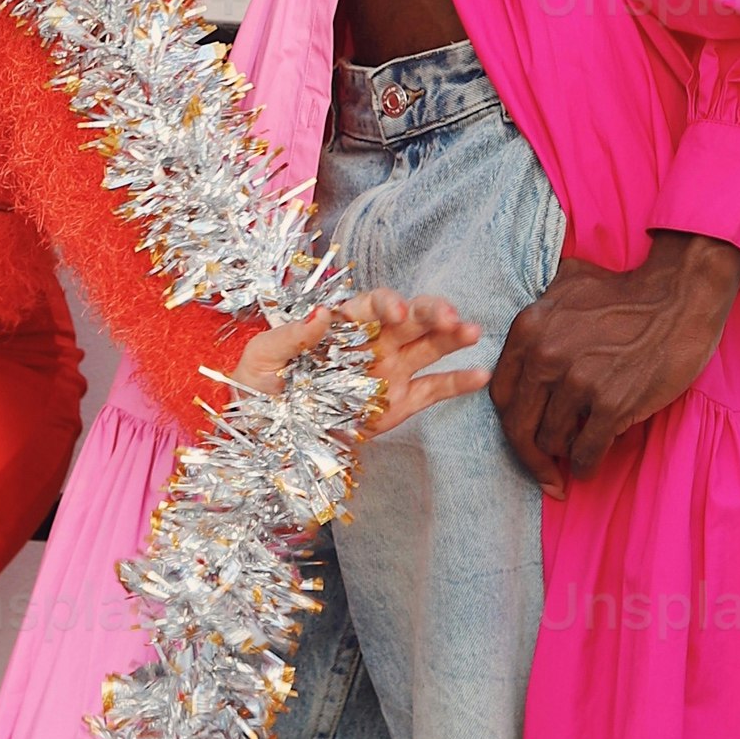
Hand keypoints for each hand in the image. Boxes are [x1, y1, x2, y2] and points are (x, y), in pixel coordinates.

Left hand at [233, 286, 485, 440]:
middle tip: (450, 317)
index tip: (396, 311)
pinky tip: (481, 374)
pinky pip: (433, 390)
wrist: (263, 435)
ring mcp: (390, 372)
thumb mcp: (263, 357)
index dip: (386, 303)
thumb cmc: (258, 386)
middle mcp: (373, 343)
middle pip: (410, 319)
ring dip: (452, 337)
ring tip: (472, 331)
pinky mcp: (398, 405)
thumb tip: (320, 314)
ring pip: (428, 347)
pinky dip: (458, 383)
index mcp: (342, 325)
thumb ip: (291, 336)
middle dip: (431, 312)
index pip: (371, 305)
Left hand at [491, 230, 739, 491]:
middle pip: (519, 425)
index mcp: (528, 329)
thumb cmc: (625, 293)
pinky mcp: (611, 403)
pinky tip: (590, 467)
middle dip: (530, 455)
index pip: (502, 394)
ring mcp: (578, 380)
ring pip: (552, 441)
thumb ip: (537, 314)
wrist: (679, 296)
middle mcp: (545, 355)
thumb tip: (516, 341)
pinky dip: (586, 466)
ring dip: (565, 452)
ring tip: (579, 448)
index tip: (524, 438)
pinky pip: (586, 452)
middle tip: (545, 472)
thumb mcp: (565, 286)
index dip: (512, 422)